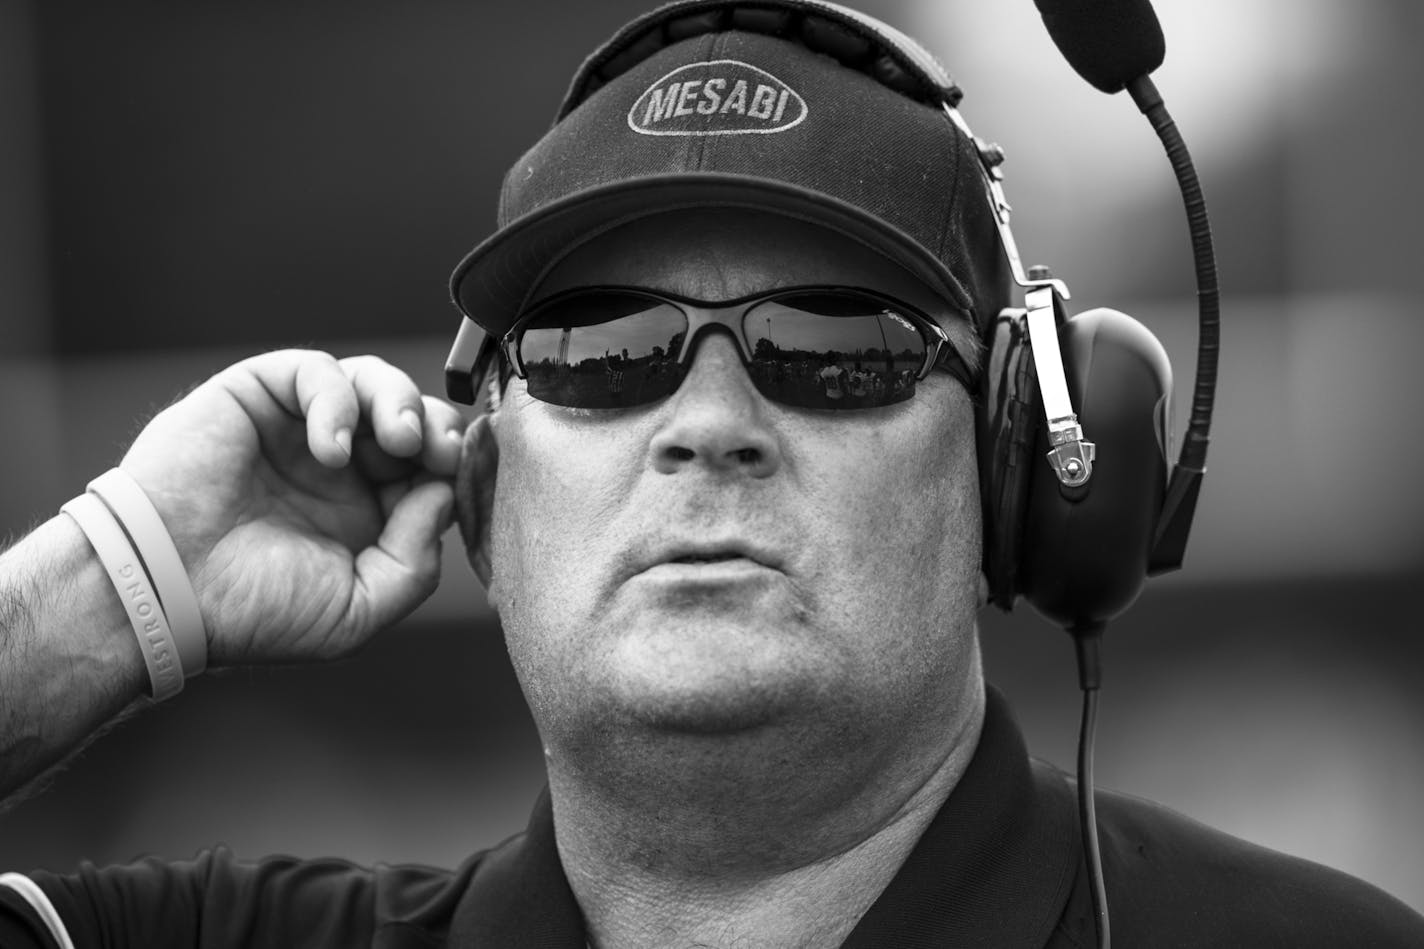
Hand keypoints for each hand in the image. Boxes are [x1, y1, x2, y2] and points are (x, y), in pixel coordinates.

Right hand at [117, 350, 462, 665]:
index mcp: (367, 510)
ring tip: (399, 440)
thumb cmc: (253, 611)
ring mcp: (298, 428)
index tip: (455, 477)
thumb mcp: (357, 610)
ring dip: (399, 401)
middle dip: (437, 426)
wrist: (167, 594)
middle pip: (411, 415)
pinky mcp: (257, 396)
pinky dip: (336, 399)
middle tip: (437, 450)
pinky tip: (333, 449)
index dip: (453, 463)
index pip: (431, 466)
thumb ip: (414, 560)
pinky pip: (314, 371)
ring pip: (371, 382)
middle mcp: (339, 465)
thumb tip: (444, 496)